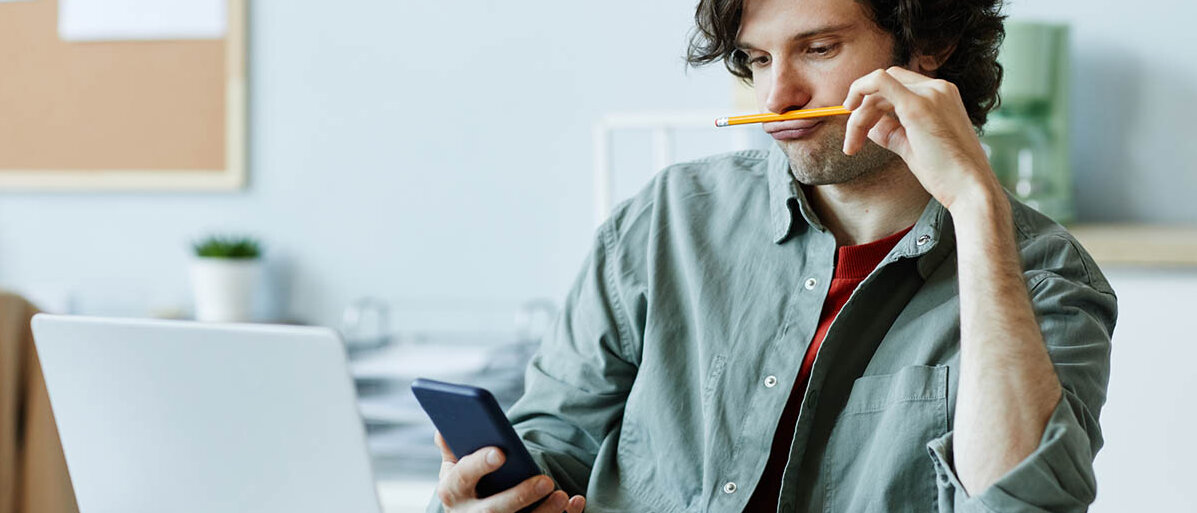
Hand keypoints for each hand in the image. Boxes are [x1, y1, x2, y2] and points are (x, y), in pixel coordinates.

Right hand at [434, 431, 585, 512]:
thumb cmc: (467, 485)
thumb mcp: (455, 468)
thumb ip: (453, 448)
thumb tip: (443, 426)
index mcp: (452, 491)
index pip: (464, 477)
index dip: (479, 465)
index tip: (500, 452)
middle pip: (493, 511)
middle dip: (520, 496)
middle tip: (546, 480)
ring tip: (563, 496)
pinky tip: (574, 502)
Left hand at [842, 66, 1001, 210]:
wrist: (970, 189)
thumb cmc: (947, 174)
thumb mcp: (913, 147)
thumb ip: (892, 132)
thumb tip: (869, 126)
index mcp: (941, 96)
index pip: (897, 87)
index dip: (874, 105)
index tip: (861, 129)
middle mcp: (937, 89)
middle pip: (884, 87)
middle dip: (862, 111)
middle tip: (852, 143)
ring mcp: (929, 94)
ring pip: (877, 89)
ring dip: (858, 116)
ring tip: (852, 146)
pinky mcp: (917, 106)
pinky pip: (879, 82)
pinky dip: (859, 89)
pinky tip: (850, 110)